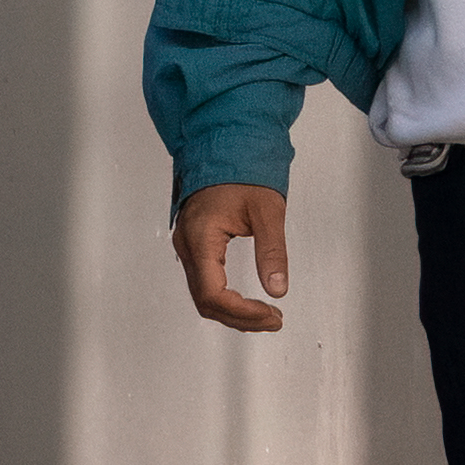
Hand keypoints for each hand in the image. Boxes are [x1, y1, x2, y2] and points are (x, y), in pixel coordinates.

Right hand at [175, 182, 289, 334]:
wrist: (224, 144)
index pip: (213, 294)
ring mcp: (187, 245)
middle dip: (240, 317)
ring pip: (203, 295)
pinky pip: (203, 282)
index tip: (270, 314)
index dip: (242, 312)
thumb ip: (272, 251)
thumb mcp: (267, 210)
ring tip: (265, 316)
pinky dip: (224, 298)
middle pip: (206, 301)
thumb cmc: (242, 169)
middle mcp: (187, 244)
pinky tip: (245, 301)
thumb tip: (278, 288)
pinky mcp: (193, 244)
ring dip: (233, 311)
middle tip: (273, 320)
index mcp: (201, 237)